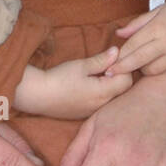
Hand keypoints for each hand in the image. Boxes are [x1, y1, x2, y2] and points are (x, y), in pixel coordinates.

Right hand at [15, 46, 133, 118]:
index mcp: (103, 92)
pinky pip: (102, 103)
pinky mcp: (86, 114)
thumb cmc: (59, 78)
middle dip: (118, 76)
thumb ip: (102, 59)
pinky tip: (88, 86)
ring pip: (113, 97)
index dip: (122, 68)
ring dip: (110, 86)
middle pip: (123, 90)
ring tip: (94, 76)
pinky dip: (101, 93)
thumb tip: (117, 51)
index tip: (109, 60)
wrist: (39, 96)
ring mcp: (94, 112)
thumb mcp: (81, 65)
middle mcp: (102, 105)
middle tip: (103, 66)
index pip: (127, 80)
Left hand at [111, 0, 165, 75]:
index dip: (119, 56)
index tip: (108, 63)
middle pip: (139, 60)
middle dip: (122, 68)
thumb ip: (137, 24)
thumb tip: (118, 34)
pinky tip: (156, 63)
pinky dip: (159, 69)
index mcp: (158, 28)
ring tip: (138, 64)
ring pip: (152, 70)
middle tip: (109, 74)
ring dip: (142, 69)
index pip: (133, 45)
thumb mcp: (158, 11)